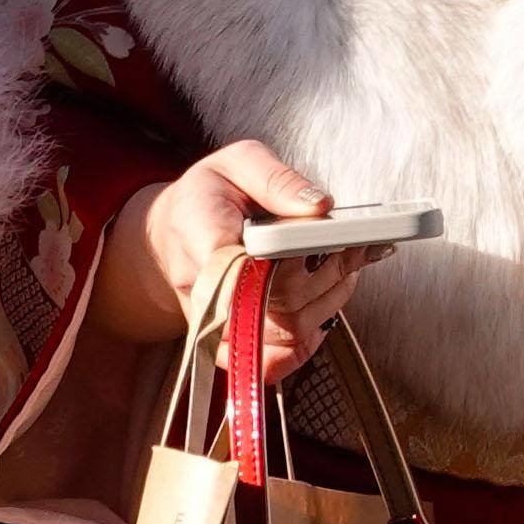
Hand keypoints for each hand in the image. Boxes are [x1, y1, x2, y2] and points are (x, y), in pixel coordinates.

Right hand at [91, 140, 376, 385]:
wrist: (174, 231)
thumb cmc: (208, 196)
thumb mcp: (238, 163)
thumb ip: (276, 179)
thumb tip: (318, 205)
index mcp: (200, 233)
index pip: (237, 265)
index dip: (284, 264)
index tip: (319, 242)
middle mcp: (206, 287)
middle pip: (276, 300)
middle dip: (326, 273)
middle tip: (349, 245)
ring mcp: (219, 322)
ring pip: (287, 331)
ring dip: (329, 299)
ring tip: (346, 265)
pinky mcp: (233, 344)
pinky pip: (277, 360)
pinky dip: (314, 337)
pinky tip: (327, 303)